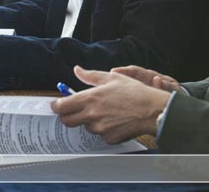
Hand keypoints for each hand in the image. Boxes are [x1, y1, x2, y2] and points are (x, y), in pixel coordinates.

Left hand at [51, 66, 171, 143]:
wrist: (152, 110)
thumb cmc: (134, 92)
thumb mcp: (111, 78)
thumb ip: (90, 76)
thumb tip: (77, 70)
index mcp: (89, 99)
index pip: (61, 107)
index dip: (56, 106)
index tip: (57, 104)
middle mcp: (91, 115)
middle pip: (67, 121)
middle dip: (67, 115)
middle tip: (75, 109)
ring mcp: (99, 129)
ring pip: (85, 126)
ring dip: (89, 120)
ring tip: (105, 111)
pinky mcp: (108, 138)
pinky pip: (100, 134)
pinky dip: (103, 128)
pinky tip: (114, 120)